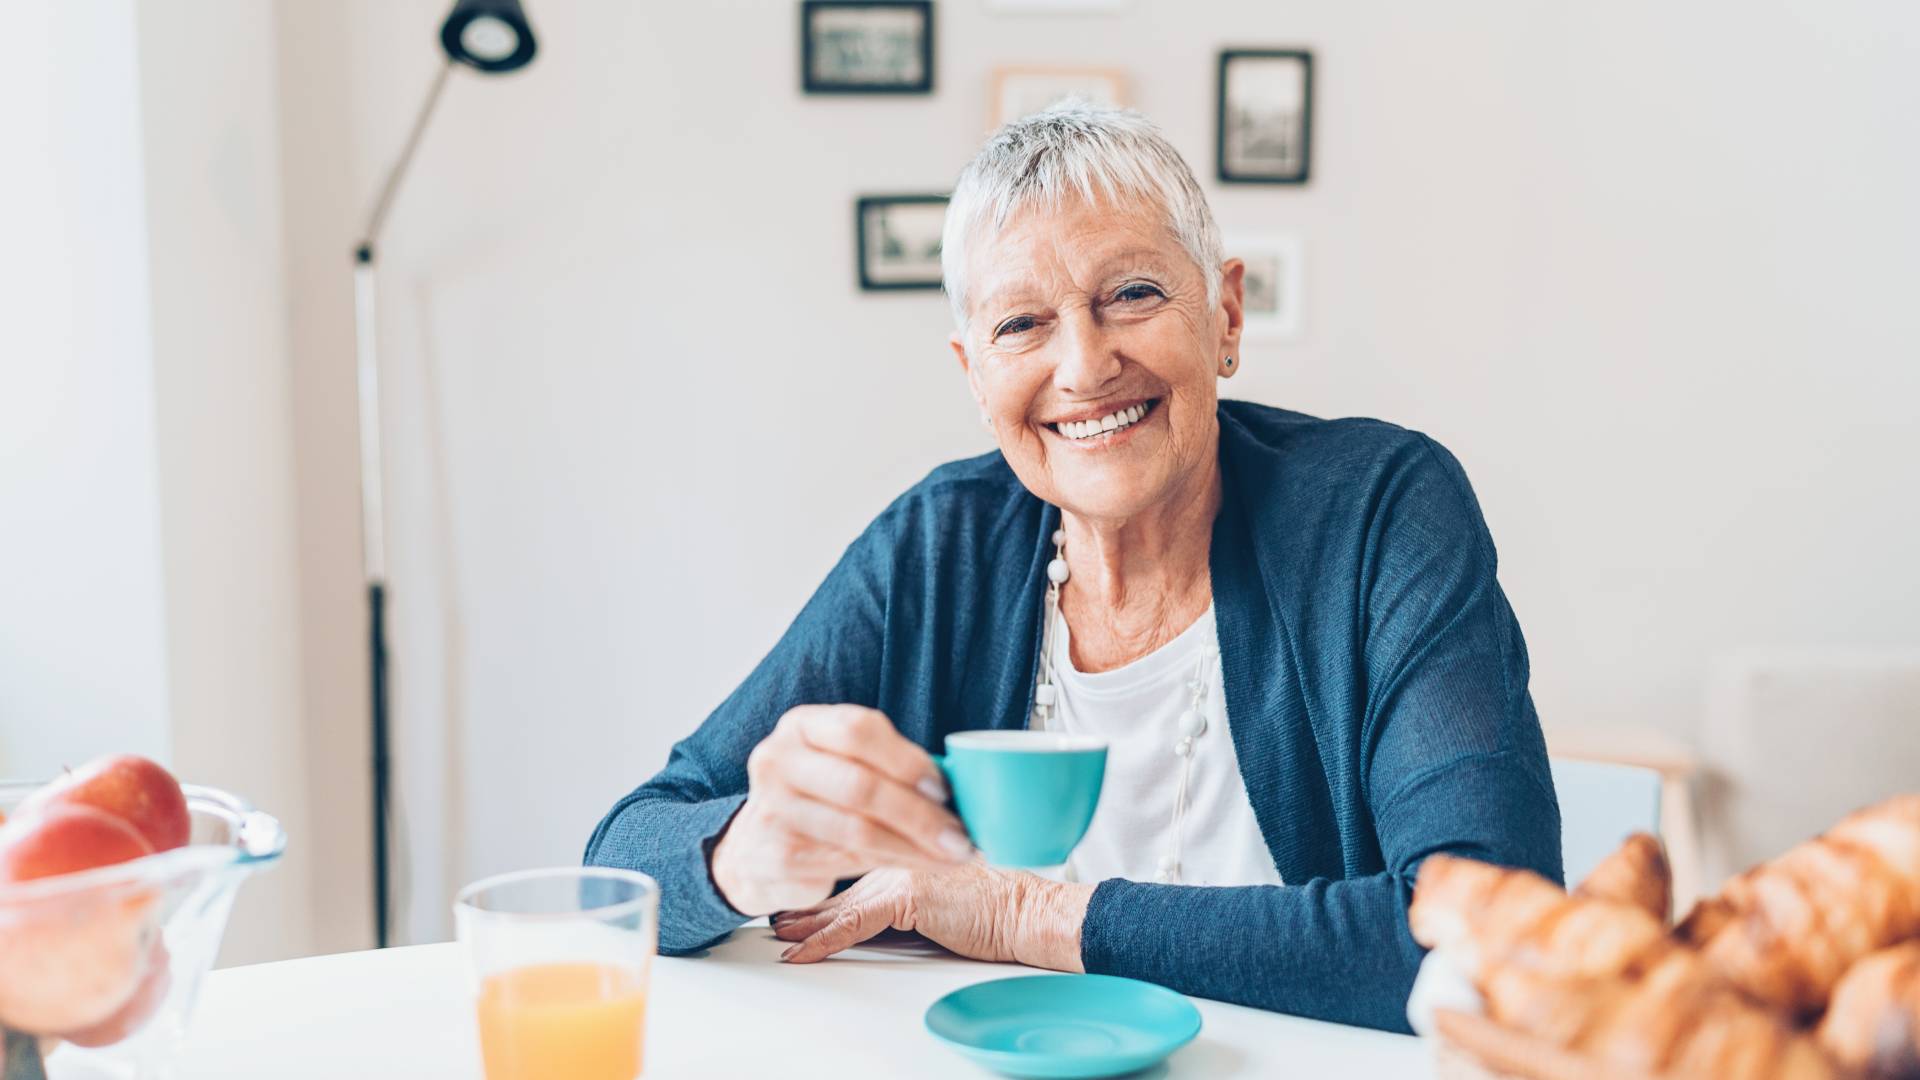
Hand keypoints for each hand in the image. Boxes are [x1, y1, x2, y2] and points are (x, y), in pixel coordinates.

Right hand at [709, 705, 971, 916]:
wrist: (753, 847)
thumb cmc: (818, 795)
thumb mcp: (841, 762)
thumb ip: (887, 763)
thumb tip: (958, 782)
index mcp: (800, 726)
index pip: (858, 730)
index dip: (907, 760)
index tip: (945, 788)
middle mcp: (777, 761)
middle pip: (860, 786)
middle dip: (919, 814)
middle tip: (960, 835)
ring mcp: (772, 810)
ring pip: (859, 831)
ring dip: (915, 847)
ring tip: (952, 854)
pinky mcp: (777, 858)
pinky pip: (849, 862)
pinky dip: (894, 864)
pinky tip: (921, 865)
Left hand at [771, 863, 1093, 970]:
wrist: (1027, 910)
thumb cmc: (1000, 906)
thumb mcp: (947, 894)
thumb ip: (914, 892)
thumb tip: (884, 911)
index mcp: (906, 851)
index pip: (854, 868)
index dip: (823, 886)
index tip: (797, 899)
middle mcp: (897, 855)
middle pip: (839, 886)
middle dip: (804, 904)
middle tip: (774, 919)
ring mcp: (899, 871)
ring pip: (838, 902)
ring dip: (804, 924)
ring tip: (779, 938)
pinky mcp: (905, 894)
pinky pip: (852, 924)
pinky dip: (823, 941)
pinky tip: (802, 953)